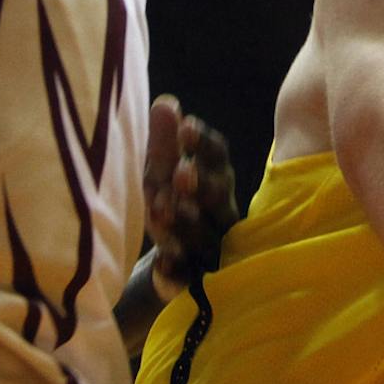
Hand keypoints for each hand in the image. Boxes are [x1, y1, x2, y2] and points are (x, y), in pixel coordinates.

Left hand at [143, 93, 238, 301]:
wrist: (172, 266)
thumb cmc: (171, 206)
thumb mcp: (162, 173)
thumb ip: (165, 142)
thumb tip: (165, 101)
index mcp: (217, 180)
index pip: (219, 158)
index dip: (204, 143)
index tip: (185, 127)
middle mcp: (221, 212)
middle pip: (219, 197)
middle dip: (202, 184)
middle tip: (180, 173)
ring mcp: (212, 249)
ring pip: (205, 236)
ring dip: (186, 223)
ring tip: (163, 212)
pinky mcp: (195, 281)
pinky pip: (188, 277)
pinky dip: (176, 269)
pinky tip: (163, 261)